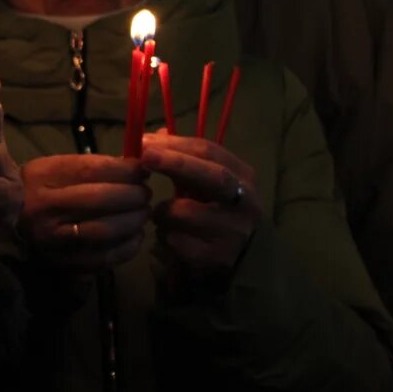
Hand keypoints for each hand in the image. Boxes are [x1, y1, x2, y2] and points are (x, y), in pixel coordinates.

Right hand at [18, 154, 150, 272]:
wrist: (8, 223)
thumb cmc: (38, 189)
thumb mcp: (55, 168)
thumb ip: (91, 167)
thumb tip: (136, 168)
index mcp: (42, 177)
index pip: (91, 170)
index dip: (124, 170)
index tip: (142, 170)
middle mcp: (44, 207)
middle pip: (100, 199)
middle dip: (133, 195)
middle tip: (145, 194)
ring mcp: (53, 238)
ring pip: (105, 230)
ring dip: (133, 221)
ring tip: (142, 214)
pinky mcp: (63, 263)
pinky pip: (104, 258)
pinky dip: (127, 247)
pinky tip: (135, 237)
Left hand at [140, 133, 260, 276]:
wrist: (244, 255)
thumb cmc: (216, 208)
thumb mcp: (204, 181)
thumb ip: (182, 158)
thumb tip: (153, 135)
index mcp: (243, 175)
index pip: (210, 151)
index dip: (177, 144)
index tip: (145, 141)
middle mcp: (247, 201)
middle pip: (214, 176)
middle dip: (177, 163)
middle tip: (146, 156)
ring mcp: (236, 231)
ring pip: (187, 212)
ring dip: (163, 209)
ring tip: (157, 212)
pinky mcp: (220, 256)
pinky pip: (180, 241)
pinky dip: (166, 235)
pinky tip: (167, 234)